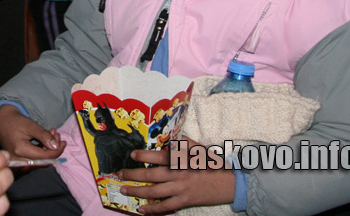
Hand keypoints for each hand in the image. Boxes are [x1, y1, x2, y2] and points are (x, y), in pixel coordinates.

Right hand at [0, 104, 65, 158]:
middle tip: (58, 136)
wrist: (2, 120)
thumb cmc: (15, 121)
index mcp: (20, 150)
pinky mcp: (19, 160)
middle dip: (53, 150)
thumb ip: (43, 136)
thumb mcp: (31, 125)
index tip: (63, 142)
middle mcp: (18, 159)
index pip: (44, 157)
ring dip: (49, 150)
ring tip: (53, 135)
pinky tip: (47, 140)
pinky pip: (34, 159)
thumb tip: (56, 147)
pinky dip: (43, 151)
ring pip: (39, 161)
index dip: (56, 151)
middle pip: (42, 161)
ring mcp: (18, 161)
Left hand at [118, 143, 234, 213]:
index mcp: (181, 160)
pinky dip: (152, 209)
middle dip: (132, 174)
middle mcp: (178, 175)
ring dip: (137, 191)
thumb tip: (169, 140)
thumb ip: (183, 143)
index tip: (132, 155)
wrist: (229, 184)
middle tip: (120, 173)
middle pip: (151, 175)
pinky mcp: (184, 202)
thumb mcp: (199, 149)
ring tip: (124, 189)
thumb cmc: (212, 164)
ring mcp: (180, 190)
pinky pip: (165, 207)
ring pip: (154, 192)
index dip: (143, 156)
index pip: (158, 157)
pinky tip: (142, 209)